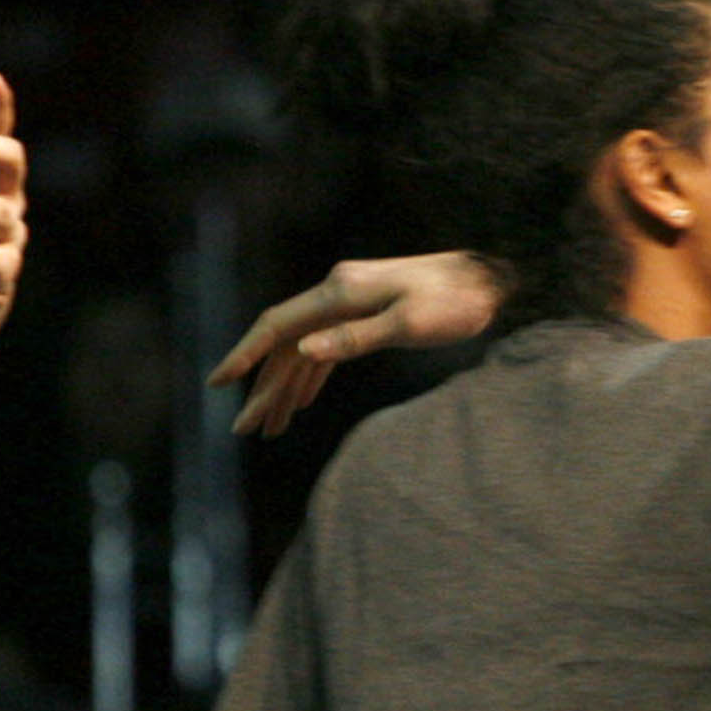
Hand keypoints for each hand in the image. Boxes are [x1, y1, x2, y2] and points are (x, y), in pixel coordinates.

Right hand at [208, 251, 504, 436]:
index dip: (245, 354)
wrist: (490, 279)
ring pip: (305, 350)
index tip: (219, 383)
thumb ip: (357, 337)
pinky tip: (303, 402)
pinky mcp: (366, 315)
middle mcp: (337, 294)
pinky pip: (327, 349)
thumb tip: (306, 351)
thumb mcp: (410, 322)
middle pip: (287, 345)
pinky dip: (313, 376)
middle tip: (247, 430)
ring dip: (287, 387)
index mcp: (339, 292)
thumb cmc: (456, 300)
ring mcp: (350, 304)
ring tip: (272, 428)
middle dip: (264, 388)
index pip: (278, 325)